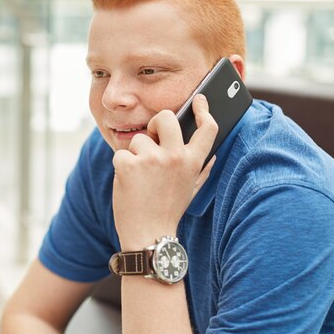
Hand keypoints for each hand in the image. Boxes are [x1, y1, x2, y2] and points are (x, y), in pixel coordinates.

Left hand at [112, 94, 217, 250]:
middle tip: (152, 136)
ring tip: (140, 178)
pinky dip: (120, 167)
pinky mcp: (128, 164)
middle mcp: (174, 156)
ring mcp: (151, 159)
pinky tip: (128, 183)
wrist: (148, 234)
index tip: (199, 99)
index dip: (204, 110)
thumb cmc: (168, 211)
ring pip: (138, 139)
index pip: (207, 128)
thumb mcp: (190, 190)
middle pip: (166, 117)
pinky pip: (121, 153)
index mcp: (193, 162)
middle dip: (156, 122)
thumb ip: (201, 170)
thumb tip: (212, 154)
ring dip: (135, 155)